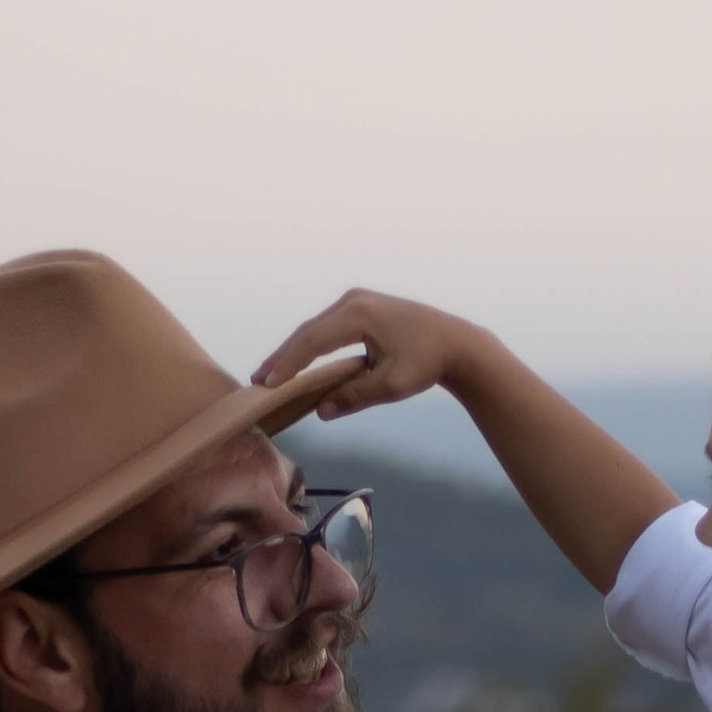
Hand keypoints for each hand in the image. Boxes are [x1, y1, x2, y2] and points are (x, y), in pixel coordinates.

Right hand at [254, 287, 489, 420]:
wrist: (455, 342)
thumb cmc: (427, 363)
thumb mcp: (392, 386)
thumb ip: (355, 396)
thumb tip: (321, 410)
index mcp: (359, 314)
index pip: (313, 341)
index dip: (288, 364)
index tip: (268, 384)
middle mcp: (354, 301)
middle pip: (308, 331)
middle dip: (282, 357)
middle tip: (256, 381)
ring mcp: (356, 301)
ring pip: (315, 328)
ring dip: (292, 352)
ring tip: (269, 374)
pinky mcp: (360, 308)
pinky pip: (327, 328)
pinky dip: (309, 346)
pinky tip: (296, 362)